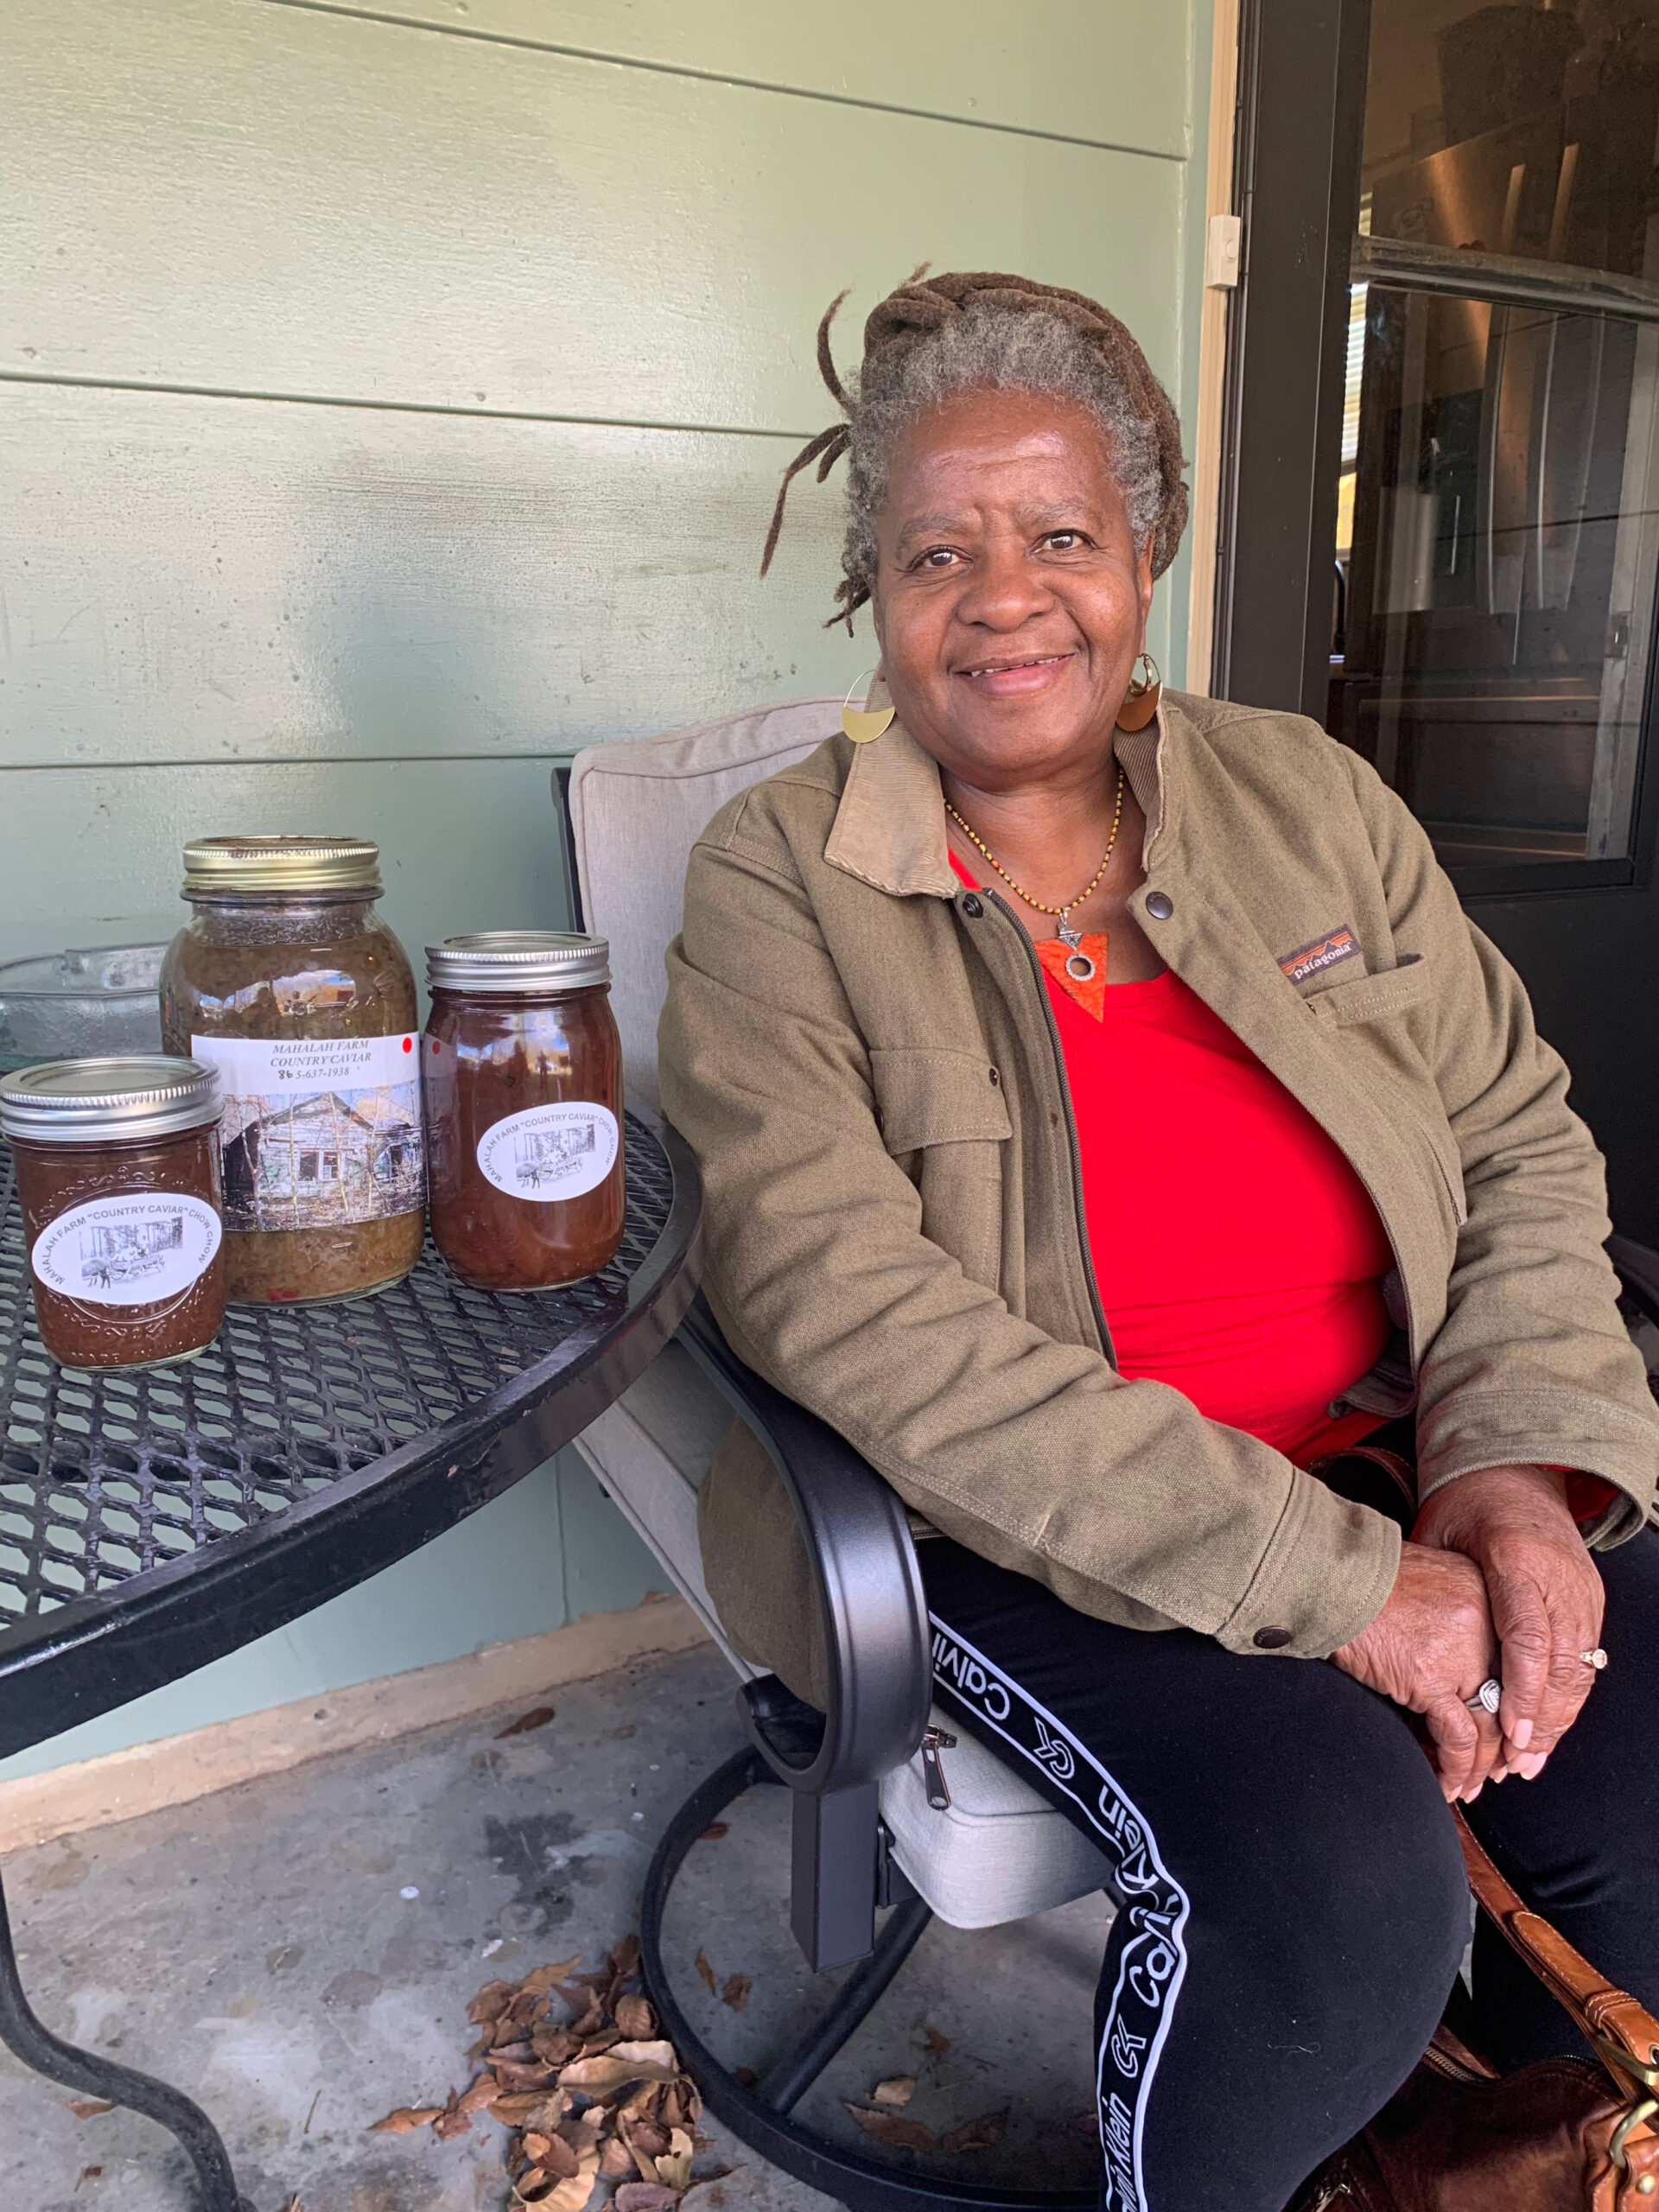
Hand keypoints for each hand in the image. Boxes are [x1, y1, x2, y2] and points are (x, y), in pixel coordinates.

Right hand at [1331, 1543, 1501, 1800]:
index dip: (1515, 1708)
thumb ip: (1454, 1615)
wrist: (1327, 1575)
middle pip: (1510, 1699)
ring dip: (1478, 1765)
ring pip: (1489, 1725)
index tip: (1509, 1733)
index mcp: (1489, 1595)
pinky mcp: (1431, 1678)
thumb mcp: (1427, 1584)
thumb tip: (1460, 1664)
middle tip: (1494, 1769)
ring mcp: (1461, 1652)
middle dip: (1502, 1743)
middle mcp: (1486, 1624)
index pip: (1518, 1666)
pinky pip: (1458, 1738)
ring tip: (1467, 1785)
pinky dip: (1454, 1768)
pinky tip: (1447, 1782)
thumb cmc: (1363, 1577)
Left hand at [1412, 1465, 1603, 1780]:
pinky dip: (1569, 1697)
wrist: (1517, 1468)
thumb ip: (1434, 1583)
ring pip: (1579, 1668)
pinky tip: (1549, 1727)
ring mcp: (1581, 1589)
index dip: (1520, 1689)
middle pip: (1560, 1663)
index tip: (1510, 1731)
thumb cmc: (1468, 1501)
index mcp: (1517, 1559)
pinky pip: (1586, 1658)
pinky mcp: (1590, 1598)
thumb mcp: (1439, 1533)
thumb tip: (1409, 1634)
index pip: (1526, 1636)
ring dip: (1558, 1718)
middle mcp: (1558, 1577)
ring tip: (1529, 1761)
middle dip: (1542, 1720)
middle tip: (1517, 1764)